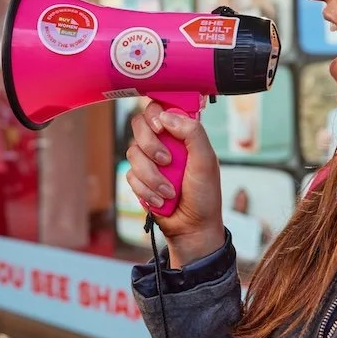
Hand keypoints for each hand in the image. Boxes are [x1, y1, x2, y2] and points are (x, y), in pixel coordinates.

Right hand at [125, 101, 224, 267]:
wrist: (192, 228)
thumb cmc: (204, 195)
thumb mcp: (206, 161)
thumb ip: (192, 133)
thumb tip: (166, 116)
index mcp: (181, 133)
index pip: (160, 108)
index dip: (155, 113)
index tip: (160, 126)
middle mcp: (163, 143)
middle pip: (139, 126)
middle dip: (150, 145)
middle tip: (166, 161)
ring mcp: (149, 161)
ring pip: (132, 153)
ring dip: (151, 175)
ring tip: (168, 191)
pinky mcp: (139, 179)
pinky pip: (129, 175)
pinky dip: (146, 190)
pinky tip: (160, 200)